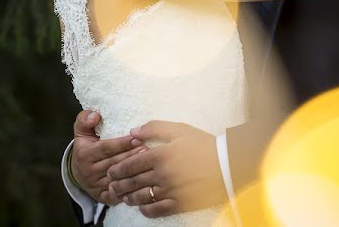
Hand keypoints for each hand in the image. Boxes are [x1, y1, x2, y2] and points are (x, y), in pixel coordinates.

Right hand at [70, 110, 146, 205]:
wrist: (78, 173)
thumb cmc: (85, 148)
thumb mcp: (81, 132)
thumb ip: (85, 120)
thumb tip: (95, 115)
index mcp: (84, 155)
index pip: (105, 148)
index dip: (121, 143)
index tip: (136, 138)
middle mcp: (89, 172)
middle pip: (114, 163)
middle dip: (131, 156)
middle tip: (148, 149)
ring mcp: (96, 186)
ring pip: (118, 178)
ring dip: (134, 171)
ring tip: (149, 162)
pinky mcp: (103, 197)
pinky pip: (119, 194)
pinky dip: (131, 188)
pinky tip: (143, 181)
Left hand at [106, 121, 225, 217]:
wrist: (228, 164)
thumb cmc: (203, 144)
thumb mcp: (180, 129)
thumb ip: (154, 128)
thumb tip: (133, 131)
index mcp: (161, 154)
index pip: (132, 164)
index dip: (118, 169)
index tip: (111, 171)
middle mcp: (163, 174)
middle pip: (134, 182)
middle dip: (119, 185)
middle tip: (111, 187)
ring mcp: (172, 190)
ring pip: (143, 197)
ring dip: (130, 198)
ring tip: (124, 198)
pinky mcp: (181, 203)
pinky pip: (159, 209)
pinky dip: (147, 210)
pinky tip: (142, 208)